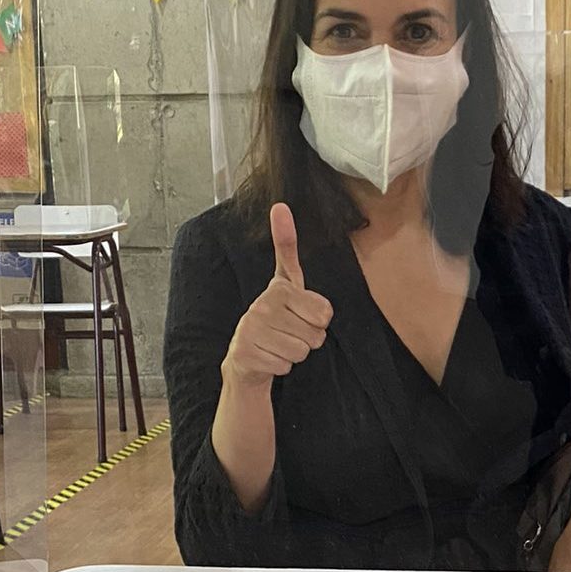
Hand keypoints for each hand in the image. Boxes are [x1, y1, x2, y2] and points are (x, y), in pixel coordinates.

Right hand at [221, 203, 332, 387]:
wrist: (246, 356)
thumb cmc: (275, 317)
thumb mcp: (287, 281)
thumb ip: (286, 245)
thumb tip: (279, 205)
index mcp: (279, 288)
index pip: (325, 313)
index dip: (320, 321)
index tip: (301, 314)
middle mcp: (261, 305)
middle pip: (316, 335)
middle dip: (309, 340)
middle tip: (289, 333)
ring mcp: (251, 329)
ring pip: (301, 351)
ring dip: (295, 354)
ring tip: (278, 344)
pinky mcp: (245, 353)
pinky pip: (285, 366)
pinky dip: (281, 367)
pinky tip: (268, 357)